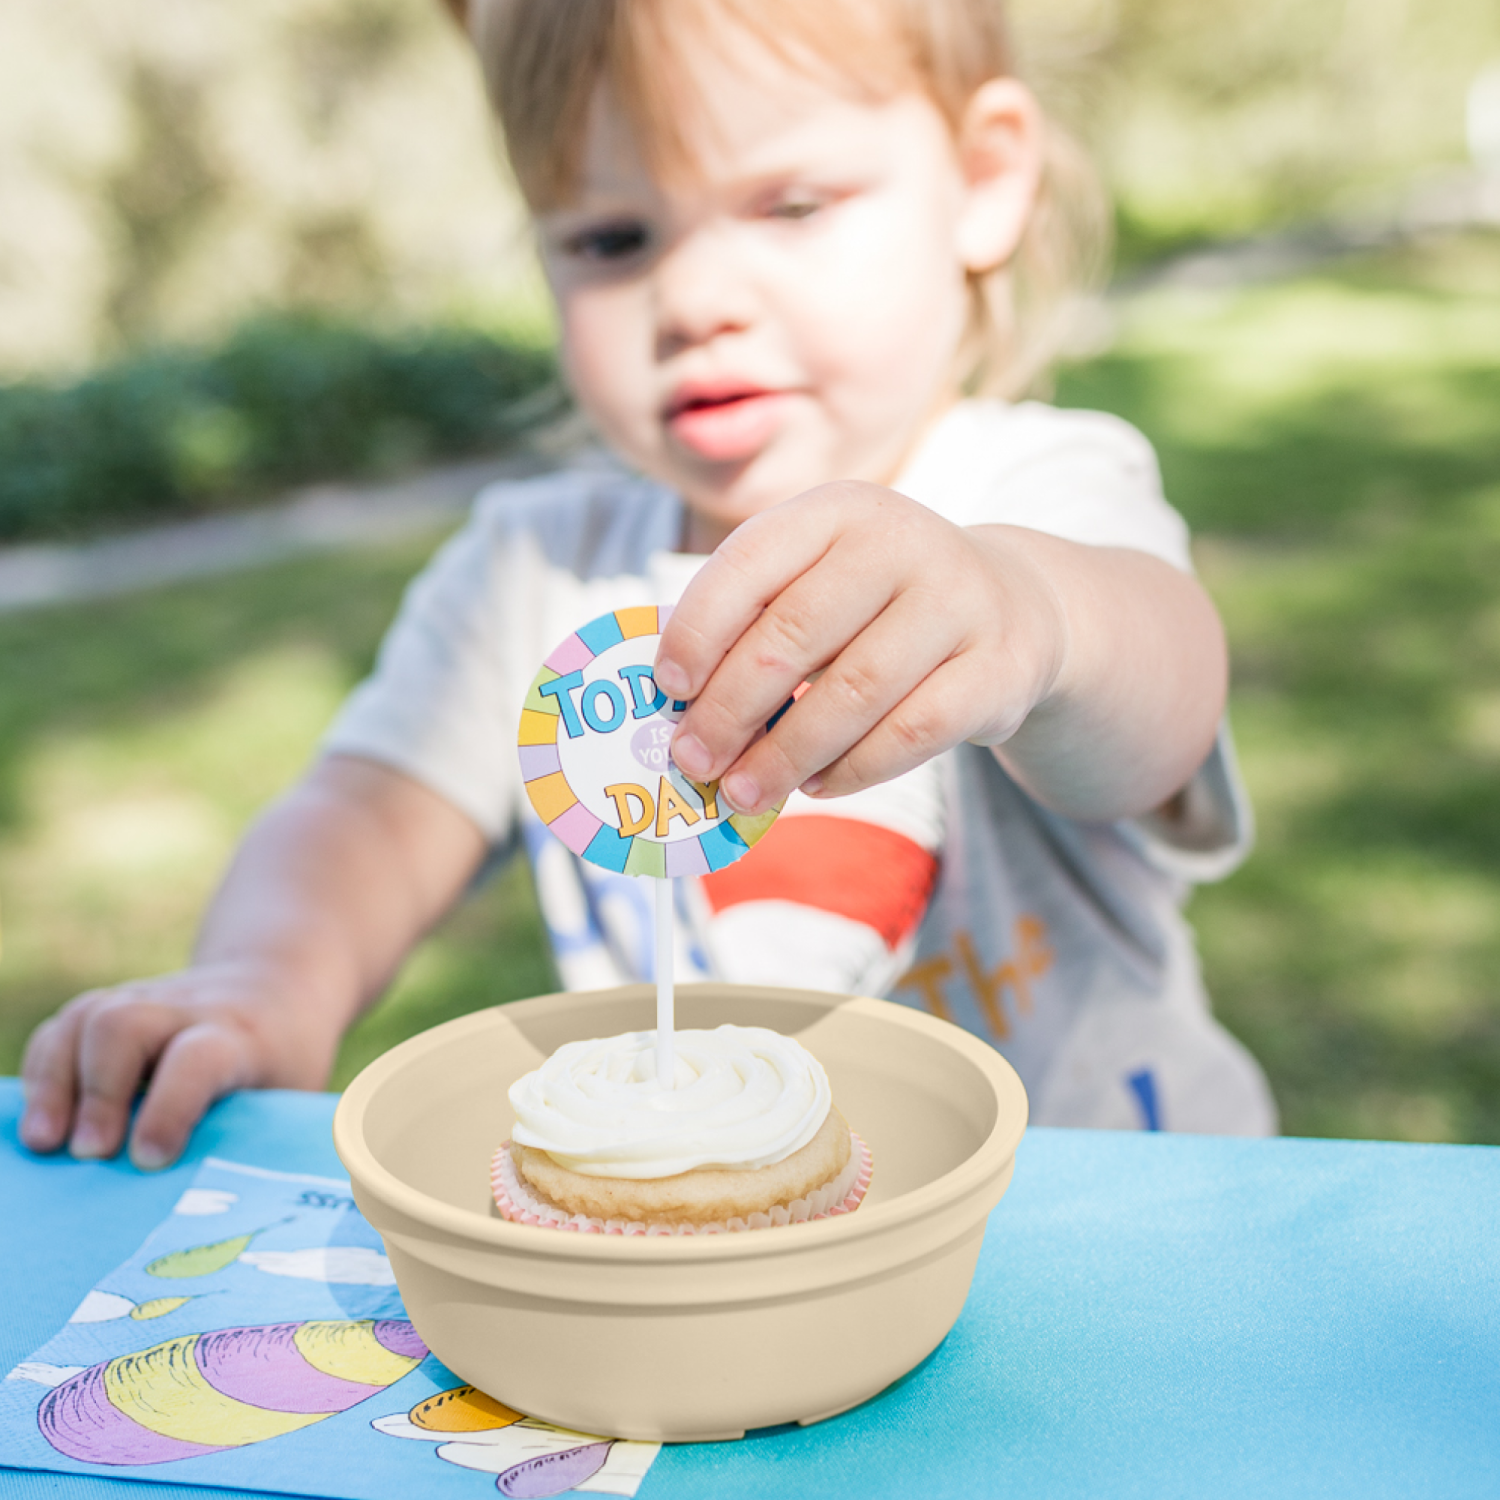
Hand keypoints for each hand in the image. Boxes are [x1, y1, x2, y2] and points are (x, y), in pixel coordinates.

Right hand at [19, 959, 334, 1170]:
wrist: (275, 987)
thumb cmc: (283, 1063)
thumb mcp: (296, 1096)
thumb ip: (266, 1141)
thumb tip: (244, 1219)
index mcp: (240, 1038)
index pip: (199, 1058)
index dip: (171, 1106)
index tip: (150, 1160)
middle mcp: (188, 1012)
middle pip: (126, 1025)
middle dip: (98, 1091)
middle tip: (90, 1154)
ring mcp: (146, 1004)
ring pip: (87, 1019)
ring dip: (55, 1082)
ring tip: (43, 1145)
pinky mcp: (113, 1007)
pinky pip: (65, 1027)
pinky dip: (43, 1071)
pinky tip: (40, 1120)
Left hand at [653, 482, 1067, 812]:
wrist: (1012, 604)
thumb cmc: (879, 603)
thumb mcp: (822, 579)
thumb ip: (758, 623)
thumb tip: (682, 710)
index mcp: (839, 509)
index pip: (750, 563)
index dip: (699, 630)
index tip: (668, 690)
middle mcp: (902, 542)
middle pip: (795, 635)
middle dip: (730, 710)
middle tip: (693, 762)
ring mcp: (958, 602)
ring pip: (853, 693)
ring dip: (785, 754)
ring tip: (743, 791)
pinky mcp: (998, 667)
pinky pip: (912, 733)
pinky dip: (853, 769)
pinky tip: (816, 785)